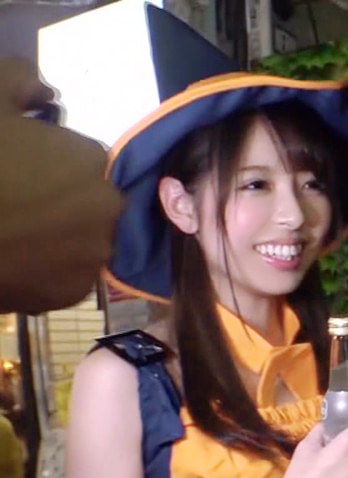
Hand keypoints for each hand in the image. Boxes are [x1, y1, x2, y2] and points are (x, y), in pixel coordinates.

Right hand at [0, 59, 120, 313]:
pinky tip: (10, 255)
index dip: (55, 162)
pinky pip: (64, 274)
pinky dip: (44, 267)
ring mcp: (90, 257)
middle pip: (91, 202)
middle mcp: (107, 212)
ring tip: (12, 228)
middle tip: (16, 197)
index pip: (88, 160)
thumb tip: (44, 91)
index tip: (24, 165)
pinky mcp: (67, 295)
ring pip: (81, 239)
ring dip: (57, 234)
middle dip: (62, 198)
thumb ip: (22, 81)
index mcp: (94, 162)